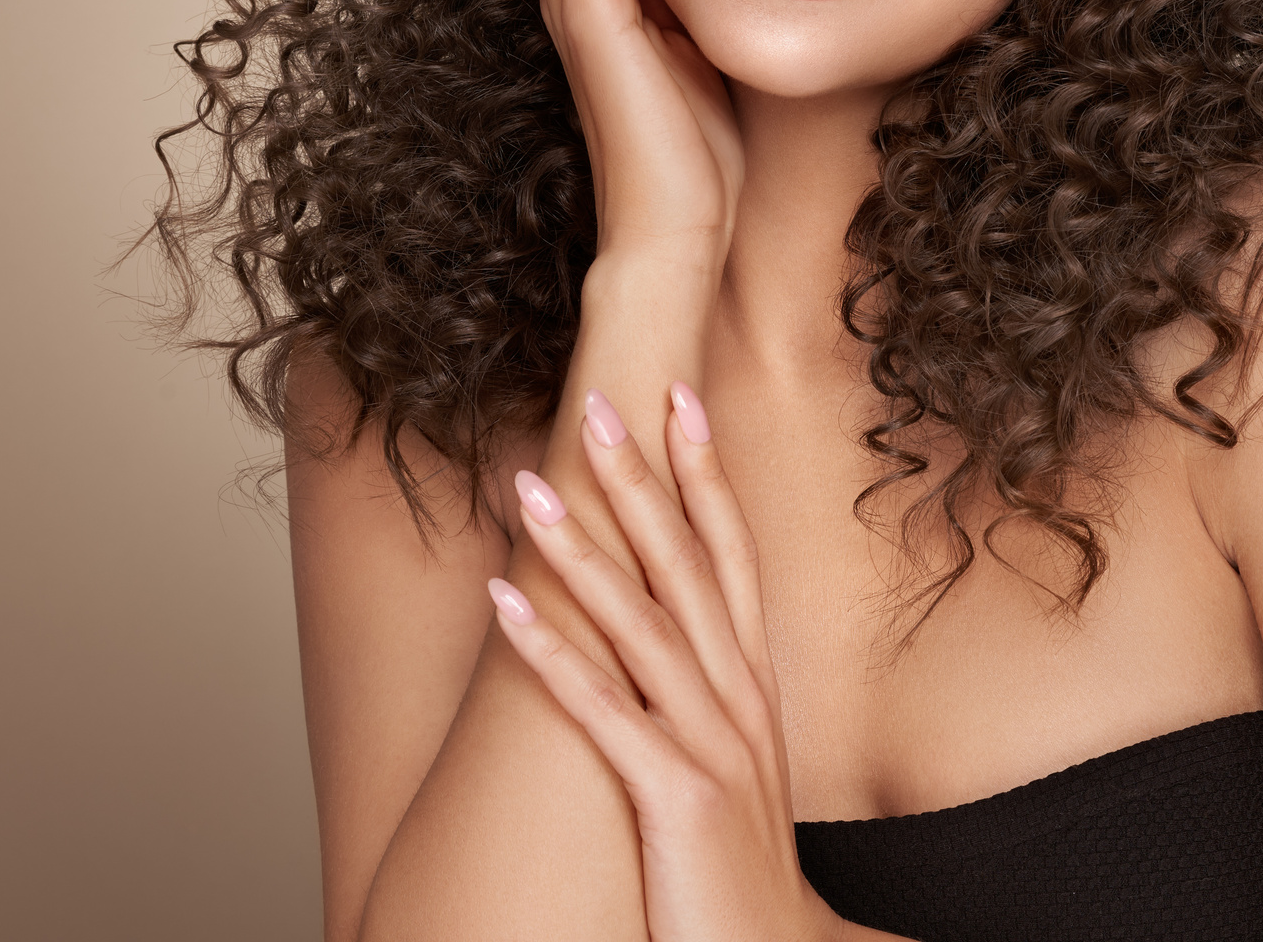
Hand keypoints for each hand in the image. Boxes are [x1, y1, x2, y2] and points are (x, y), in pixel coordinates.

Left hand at [486, 385, 851, 941]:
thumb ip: (705, 695)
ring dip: (585, 549)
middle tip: (599, 405)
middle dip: (643, 482)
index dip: (707, 476)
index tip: (680, 399)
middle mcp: (742, 700)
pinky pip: (604, 710)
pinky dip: (552, 650)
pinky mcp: (677, 797)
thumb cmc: (737, 863)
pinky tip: (506, 602)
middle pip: (689, 568)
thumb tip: (659, 633)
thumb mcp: (731, 762)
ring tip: (531, 486)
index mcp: (757, 686)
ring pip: (643, 624)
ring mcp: (714, 746)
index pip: (735, 556)